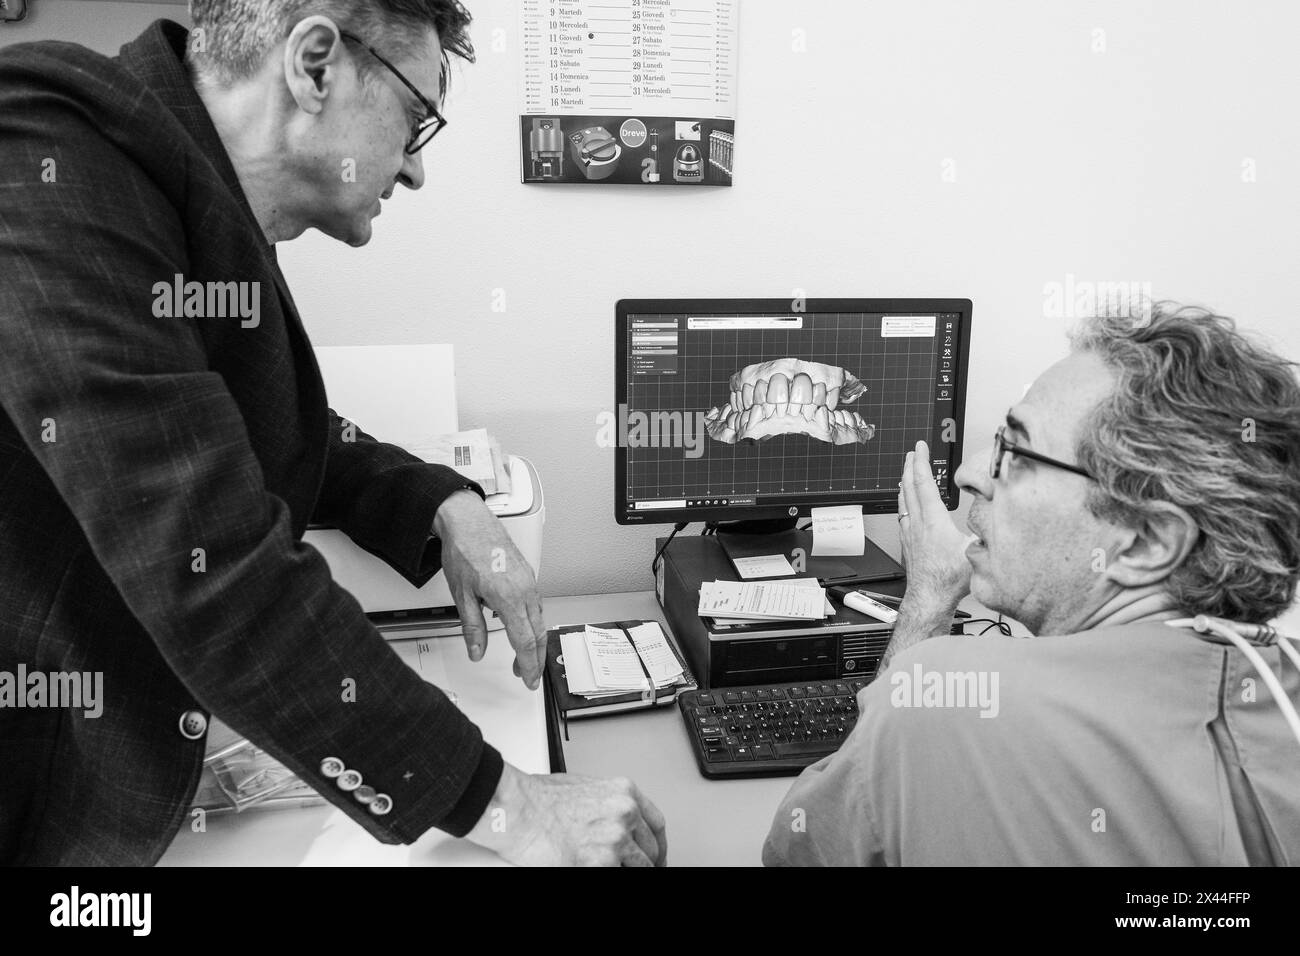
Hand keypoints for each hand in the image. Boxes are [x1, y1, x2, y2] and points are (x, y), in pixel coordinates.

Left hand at [434, 490, 545, 688]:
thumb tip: (476, 652)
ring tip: (523, 658)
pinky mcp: (528, 574)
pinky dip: (533, 622)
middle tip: (529, 677)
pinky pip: (536, 604)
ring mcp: (529, 580)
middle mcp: (525, 589)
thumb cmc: (464, 550)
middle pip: (538, 633)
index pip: (525, 641)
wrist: (469, 520)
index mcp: (508, 597)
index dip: (528, 665)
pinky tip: (522, 627)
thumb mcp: (461, 595)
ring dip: (535, 642)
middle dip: (536, 659)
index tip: (529, 680)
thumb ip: (472, 627)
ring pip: (540, 619)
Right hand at [466, 763, 667, 865]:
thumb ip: (606, 805)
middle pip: (651, 849)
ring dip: (624, 868)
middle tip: (633, 867)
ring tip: (605, 864)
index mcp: (624, 792)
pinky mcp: (601, 863)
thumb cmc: (538, 797)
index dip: (657, 844)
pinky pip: (617, 873)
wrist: (517, 809)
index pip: (656, 824)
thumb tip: (610, 823)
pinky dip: (608, 872)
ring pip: (638, 867)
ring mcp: (616, 840)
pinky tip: (591, 866)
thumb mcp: (584, 788)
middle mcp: (625, 813)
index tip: (654, 854)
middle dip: (644, 862)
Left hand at [898, 440, 974, 603]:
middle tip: (911, 453)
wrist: (930, 598)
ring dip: (904, 483)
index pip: (924, 483)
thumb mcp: (976, 549)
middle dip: (909, 466)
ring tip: (905, 474)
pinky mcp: (908, 544)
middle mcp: (918, 523)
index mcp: (933, 520)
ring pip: (903, 501)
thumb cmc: (949, 580)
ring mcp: (910, 534)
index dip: (921, 462)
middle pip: (910, 487)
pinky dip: (903, 503)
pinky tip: (904, 506)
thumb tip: (999, 513)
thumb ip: (986, 528)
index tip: (919, 448)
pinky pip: (902, 516)